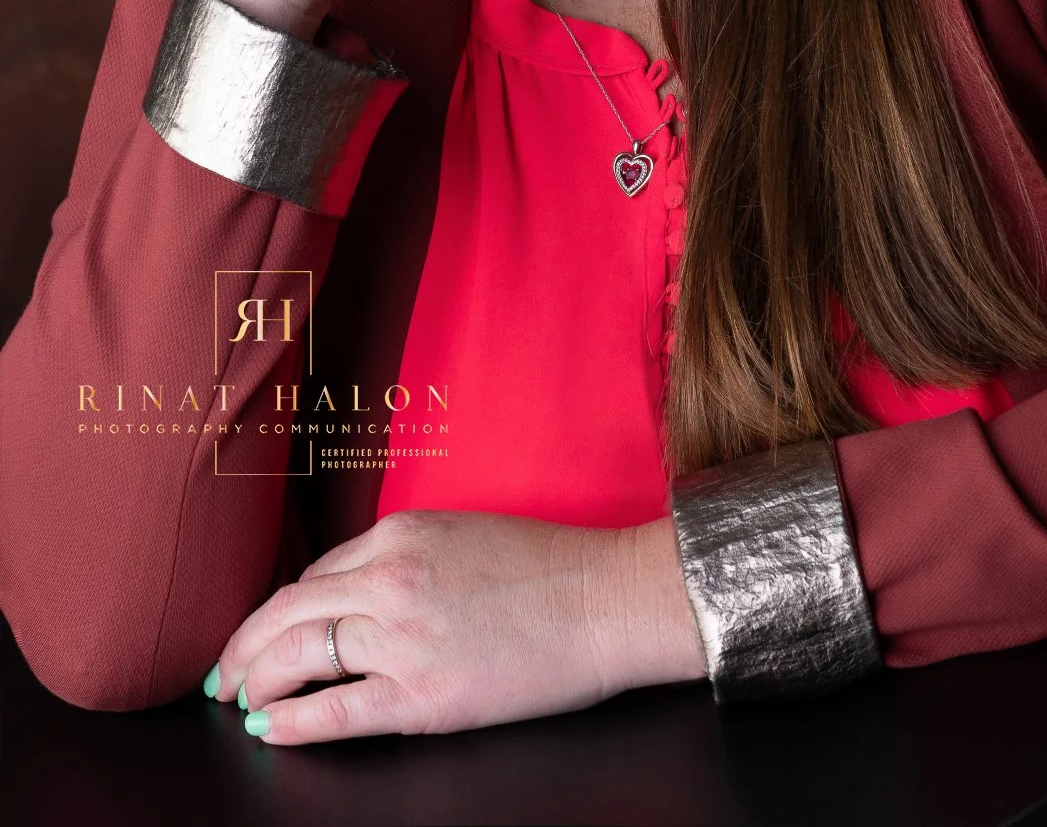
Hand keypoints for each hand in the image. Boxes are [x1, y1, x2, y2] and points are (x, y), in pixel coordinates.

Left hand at [208, 509, 706, 743]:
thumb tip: (361, 591)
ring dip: (258, 682)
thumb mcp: (464, 534)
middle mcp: (389, 579)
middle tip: (223, 673)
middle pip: (287, 612)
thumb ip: (407, 555)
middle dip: (244, 647)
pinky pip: (337, 712)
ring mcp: (403, 638)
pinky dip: (294, 723)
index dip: (283, 609)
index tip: (267, 630)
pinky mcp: (424, 695)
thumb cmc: (550, 566)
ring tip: (241, 700)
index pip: (316, 574)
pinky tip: (271, 729)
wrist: (606, 598)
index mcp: (400, 533)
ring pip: (299, 658)